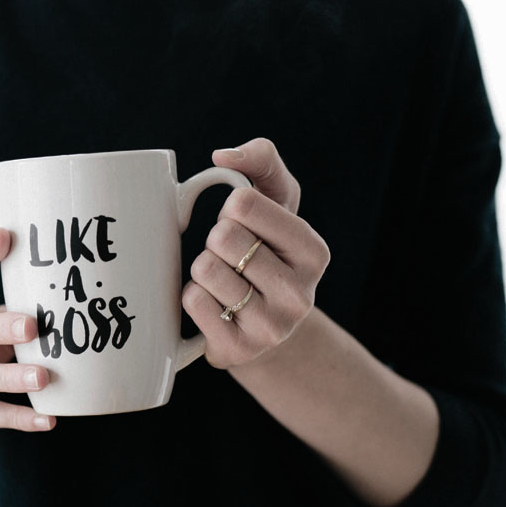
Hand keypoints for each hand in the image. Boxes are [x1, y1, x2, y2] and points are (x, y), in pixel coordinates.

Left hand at [181, 137, 330, 368]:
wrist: (262, 326)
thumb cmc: (265, 251)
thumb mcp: (275, 201)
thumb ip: (261, 160)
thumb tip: (223, 156)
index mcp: (314, 251)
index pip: (243, 204)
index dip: (231, 209)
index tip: (243, 225)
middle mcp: (300, 294)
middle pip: (222, 237)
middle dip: (215, 241)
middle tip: (231, 257)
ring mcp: (271, 328)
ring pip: (205, 270)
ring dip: (202, 270)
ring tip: (223, 282)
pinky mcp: (238, 350)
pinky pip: (192, 302)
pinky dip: (192, 296)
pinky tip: (213, 305)